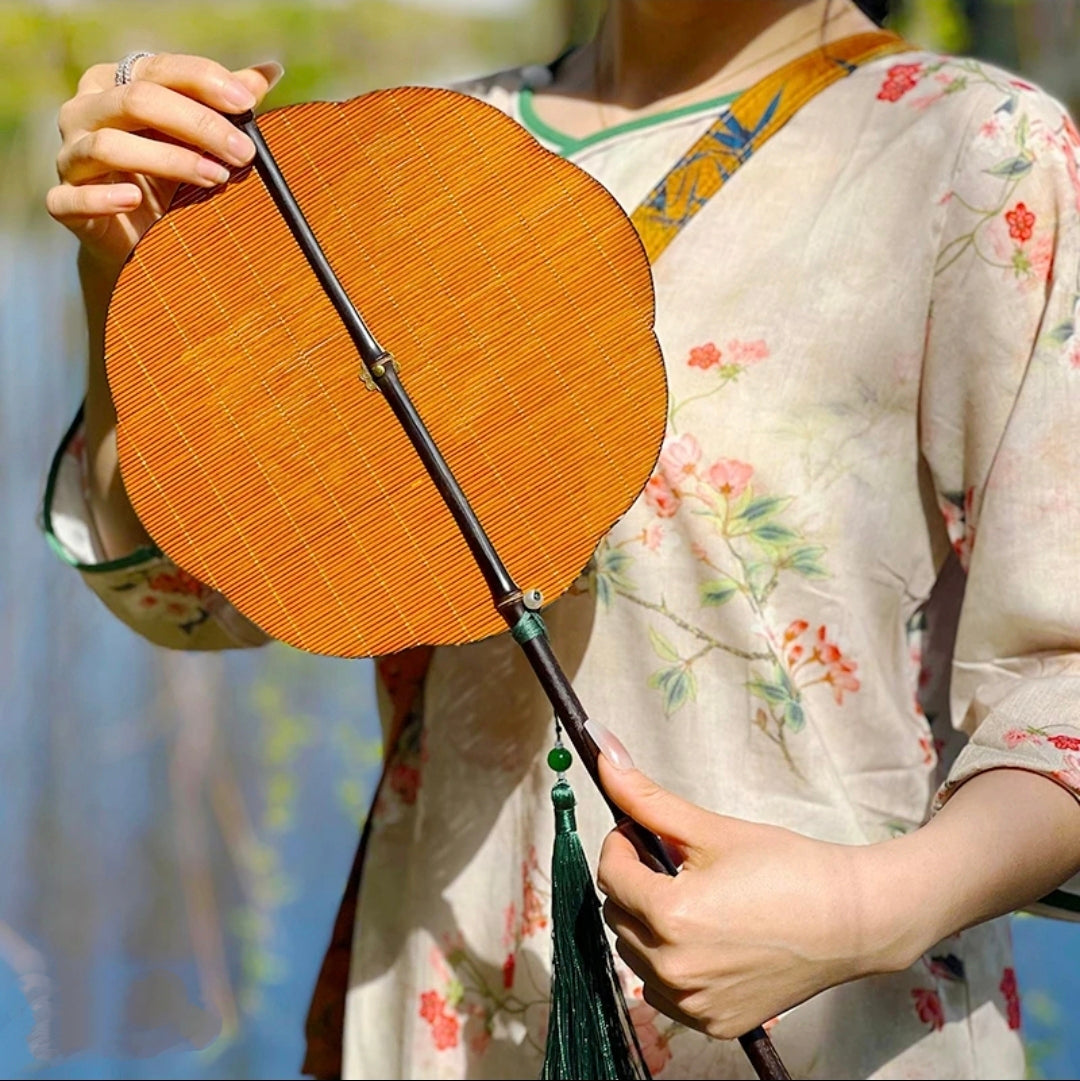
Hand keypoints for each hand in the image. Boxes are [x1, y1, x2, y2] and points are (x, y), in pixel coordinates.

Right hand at [46, 53, 282, 274]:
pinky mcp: (62, 202)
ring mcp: (69, 156)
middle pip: (137, 101)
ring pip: (108, 146)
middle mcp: (84, 111)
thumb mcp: (197, 140)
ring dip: (169, 160)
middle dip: (197, 124)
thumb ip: (227, 107)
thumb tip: (271, 71)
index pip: (159, 69)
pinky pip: (71, 197)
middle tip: (243, 152)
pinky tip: (135, 200)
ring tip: (215, 177)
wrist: (135, 238)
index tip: (246, 102)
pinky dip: (103, 198)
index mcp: (115, 84)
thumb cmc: (167, 177)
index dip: (203, 80)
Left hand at [595, 755, 910, 1038]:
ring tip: (694, 898)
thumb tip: (603, 754)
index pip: (610, 873)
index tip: (640, 831)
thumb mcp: (711, 829)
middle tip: (674, 863)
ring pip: (635, 953)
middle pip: (618, 913)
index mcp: (671, 916)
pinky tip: (705, 937)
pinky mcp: (713, 1023)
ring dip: (648, 923)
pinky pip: (664, 989)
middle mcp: (675, 969)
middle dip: (635, 881)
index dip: (621, 843)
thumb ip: (648, 798)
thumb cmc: (788, 868)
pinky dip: (670, 962)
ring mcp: (693, 1003)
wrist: (852, 919)